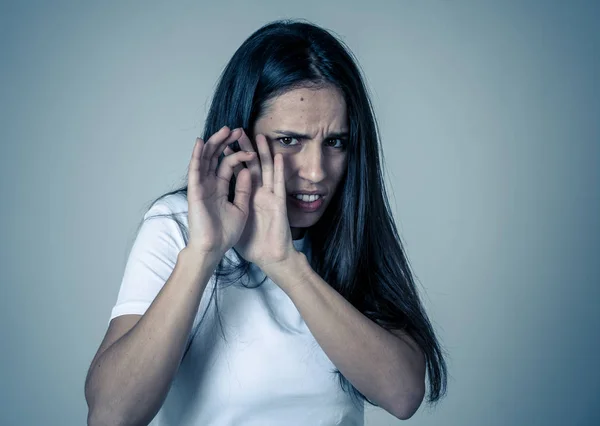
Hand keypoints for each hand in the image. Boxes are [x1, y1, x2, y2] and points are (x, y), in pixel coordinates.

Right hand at [186, 126, 256, 256]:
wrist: (214, 249)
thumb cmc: (225, 234)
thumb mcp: (241, 208)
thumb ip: (243, 190)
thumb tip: (247, 171)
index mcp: (220, 189)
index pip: (228, 165)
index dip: (239, 154)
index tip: (251, 149)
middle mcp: (209, 185)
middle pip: (215, 157)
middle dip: (225, 142)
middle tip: (236, 130)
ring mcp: (201, 187)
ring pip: (205, 159)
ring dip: (214, 143)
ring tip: (224, 129)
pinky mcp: (194, 191)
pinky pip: (195, 170)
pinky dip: (196, 155)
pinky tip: (200, 142)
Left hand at [223, 130, 295, 269]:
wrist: (269, 259)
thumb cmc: (255, 244)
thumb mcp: (239, 221)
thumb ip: (237, 203)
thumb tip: (227, 195)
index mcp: (246, 197)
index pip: (236, 172)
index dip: (229, 157)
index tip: (223, 143)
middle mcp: (258, 194)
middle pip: (250, 165)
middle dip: (243, 148)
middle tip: (237, 131)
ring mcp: (269, 197)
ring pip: (266, 170)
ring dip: (263, 153)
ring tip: (259, 136)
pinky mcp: (278, 204)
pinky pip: (279, 185)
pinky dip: (279, 170)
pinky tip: (278, 157)